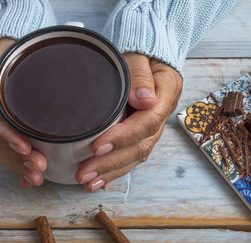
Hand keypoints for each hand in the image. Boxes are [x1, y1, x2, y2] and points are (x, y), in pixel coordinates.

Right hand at [0, 39, 46, 188]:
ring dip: (19, 166)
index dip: (5, 137)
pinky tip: (28, 181)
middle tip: (38, 168)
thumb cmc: (5, 53)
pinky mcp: (8, 130)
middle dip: (16, 158)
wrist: (10, 55)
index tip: (25, 147)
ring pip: (3, 151)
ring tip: (37, 178)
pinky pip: (10, 151)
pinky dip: (19, 166)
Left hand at [76, 53, 182, 190]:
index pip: (147, 122)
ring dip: (112, 172)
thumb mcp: (140, 54)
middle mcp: (161, 115)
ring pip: (136, 155)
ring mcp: (152, 126)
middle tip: (84, 173)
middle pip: (140, 146)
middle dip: (112, 163)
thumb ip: (140, 75)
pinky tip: (101, 181)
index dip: (123, 137)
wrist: (149, 55)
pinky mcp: (142, 132)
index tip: (97, 146)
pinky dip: (116, 170)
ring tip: (88, 183)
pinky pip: (132, 154)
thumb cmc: (141, 52)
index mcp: (166, 95)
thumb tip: (145, 100)